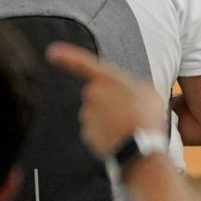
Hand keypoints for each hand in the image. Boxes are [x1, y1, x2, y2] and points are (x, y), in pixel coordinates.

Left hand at [46, 43, 167, 158]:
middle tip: (130, 110)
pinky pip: (96, 130)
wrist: (140, 148)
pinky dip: (106, 133)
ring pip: (96, 114)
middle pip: (96, 94)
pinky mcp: (86, 133)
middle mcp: (91, 94)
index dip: (67, 56)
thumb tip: (135, 89)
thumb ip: (136, 85)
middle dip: (109, 101)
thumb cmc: (146, 116)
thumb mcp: (149, 92)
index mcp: (106, 79)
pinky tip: (121, 136)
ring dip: (109, 118)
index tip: (52, 52)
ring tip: (129, 125)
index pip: (82, 63)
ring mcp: (87, 115)